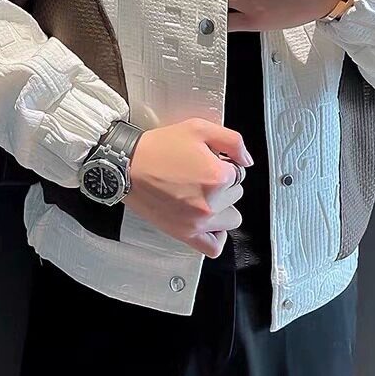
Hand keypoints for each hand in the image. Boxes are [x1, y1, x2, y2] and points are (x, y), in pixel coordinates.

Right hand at [123, 118, 253, 257]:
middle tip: (202, 174)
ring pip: (231, 219)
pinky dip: (216, 236)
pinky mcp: (184, 233)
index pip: (240, 172)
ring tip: (205, 195)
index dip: (225, 163)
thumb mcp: (199, 128)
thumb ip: (232, 141)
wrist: (127, 166)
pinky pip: (213, 247)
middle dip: (224, 183)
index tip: (210, 160)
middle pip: (236, 195)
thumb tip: (247, 159)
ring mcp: (198, 221)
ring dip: (223, 207)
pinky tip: (209, 221)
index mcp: (217, 176)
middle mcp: (211, 202)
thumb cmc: (158, 148)